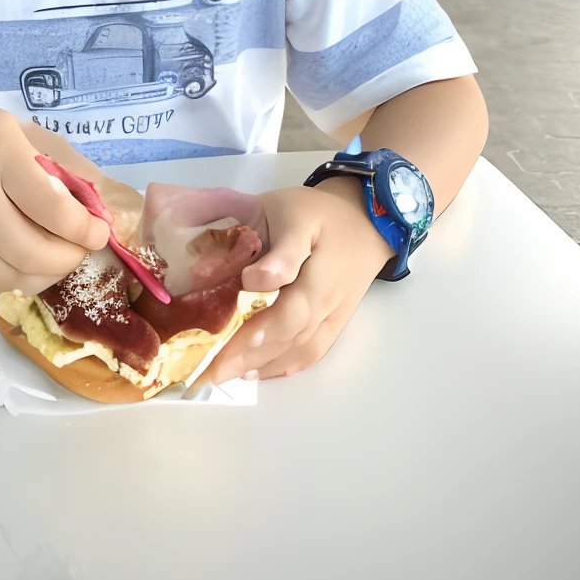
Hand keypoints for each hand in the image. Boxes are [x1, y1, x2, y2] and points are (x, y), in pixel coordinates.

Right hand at [0, 99, 111, 291]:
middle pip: (32, 254)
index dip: (85, 230)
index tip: (98, 232)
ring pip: (9, 278)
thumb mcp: (16, 130)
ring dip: (42, 275)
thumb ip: (64, 164)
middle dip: (68, 260)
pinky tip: (16, 258)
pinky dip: (9, 277)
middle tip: (78, 251)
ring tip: (52, 258)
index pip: (53, 210)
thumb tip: (104, 206)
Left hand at [208, 179, 391, 383]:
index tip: (245, 282)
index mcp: (311, 236)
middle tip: (215, 361)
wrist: (364, 226)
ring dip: (264, 360)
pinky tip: (254, 372)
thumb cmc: (312, 214)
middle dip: (254, 341)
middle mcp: (327, 280)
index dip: (273, 272)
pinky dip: (284, 365)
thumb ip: (255, 230)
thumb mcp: (285, 206)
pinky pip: (313, 351)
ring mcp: (335, 307)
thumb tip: (234, 272)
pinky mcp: (337, 324)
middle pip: (295, 315)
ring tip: (226, 372)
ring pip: (302, 340)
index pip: (293, 256)